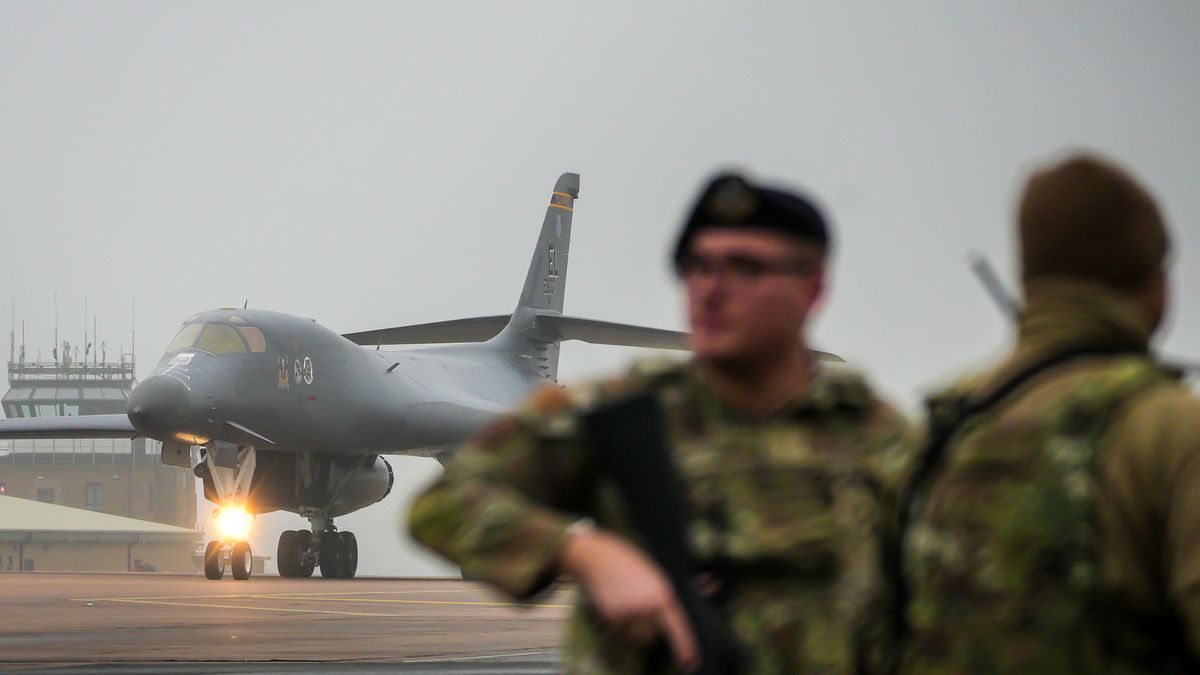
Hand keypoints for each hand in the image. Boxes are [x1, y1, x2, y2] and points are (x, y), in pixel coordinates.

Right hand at [558, 528, 699, 672]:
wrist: (598, 557)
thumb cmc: (632, 561)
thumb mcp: (661, 570)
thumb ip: (687, 584)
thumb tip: (714, 583)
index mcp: (661, 595)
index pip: (677, 626)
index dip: (685, 646)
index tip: (691, 663)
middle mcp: (646, 607)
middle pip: (654, 635)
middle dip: (651, 629)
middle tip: (644, 610)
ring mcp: (627, 614)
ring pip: (637, 636)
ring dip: (636, 629)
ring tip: (629, 606)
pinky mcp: (611, 618)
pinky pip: (620, 632)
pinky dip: (621, 625)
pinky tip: (618, 605)